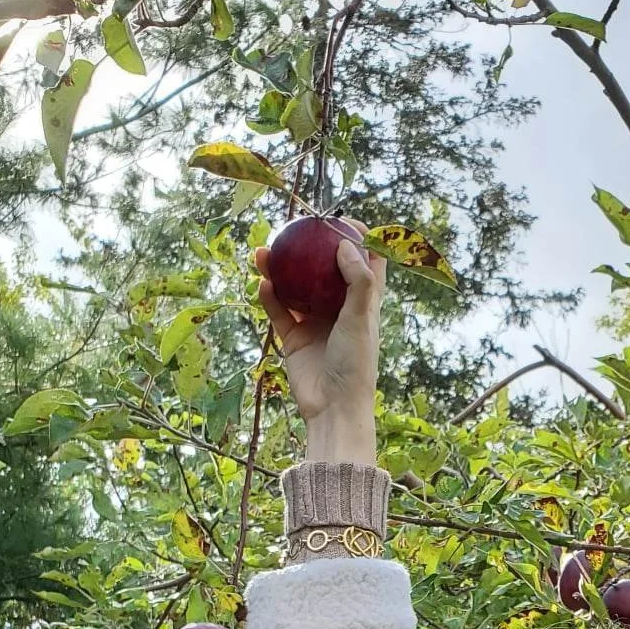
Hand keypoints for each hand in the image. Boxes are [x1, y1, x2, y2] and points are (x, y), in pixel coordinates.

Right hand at [254, 232, 384, 464]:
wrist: (333, 408)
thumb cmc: (355, 364)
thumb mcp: (361, 318)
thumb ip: (357, 281)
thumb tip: (345, 245)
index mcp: (363, 304)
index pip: (366, 264)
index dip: (359, 240)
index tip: (342, 221)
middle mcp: (339, 310)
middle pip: (322, 271)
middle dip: (308, 249)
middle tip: (293, 228)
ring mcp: (315, 323)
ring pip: (294, 288)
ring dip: (279, 270)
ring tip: (264, 252)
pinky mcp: (294, 339)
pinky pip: (278, 312)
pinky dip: (270, 297)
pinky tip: (262, 282)